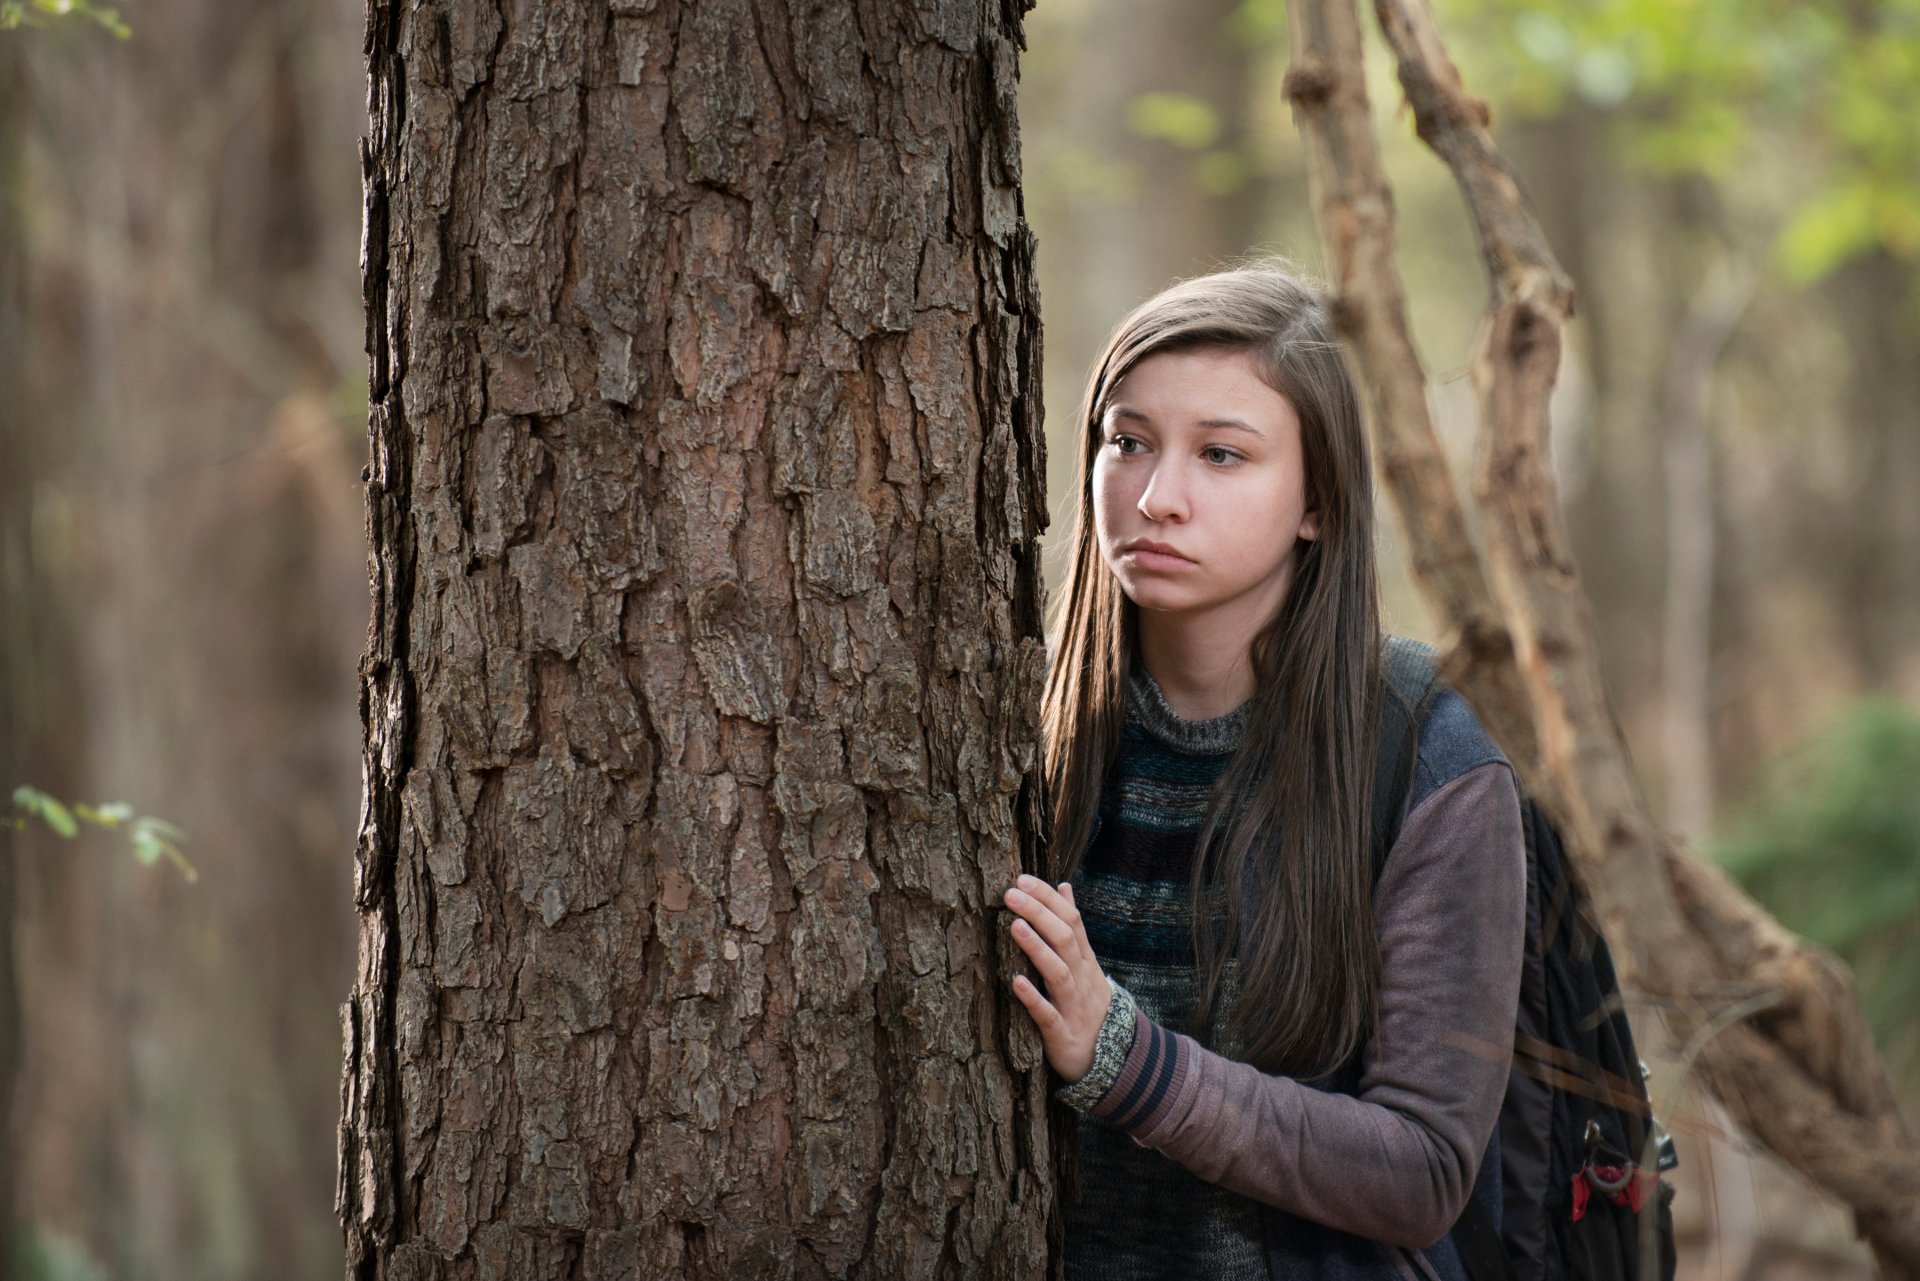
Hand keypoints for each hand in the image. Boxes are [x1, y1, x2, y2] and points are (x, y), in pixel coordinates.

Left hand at [1003, 874, 1111, 1082]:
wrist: (1113, 1056)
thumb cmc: (1087, 1001)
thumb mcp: (1085, 961)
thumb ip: (1073, 925)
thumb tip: (1063, 886)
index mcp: (1085, 959)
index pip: (1071, 920)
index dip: (1048, 899)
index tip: (1022, 879)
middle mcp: (1082, 978)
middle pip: (1065, 939)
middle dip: (1039, 914)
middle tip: (1011, 893)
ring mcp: (1073, 1005)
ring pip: (1058, 972)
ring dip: (1037, 948)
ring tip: (1015, 925)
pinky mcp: (1061, 1034)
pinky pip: (1048, 1015)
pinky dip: (1033, 998)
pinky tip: (1016, 982)